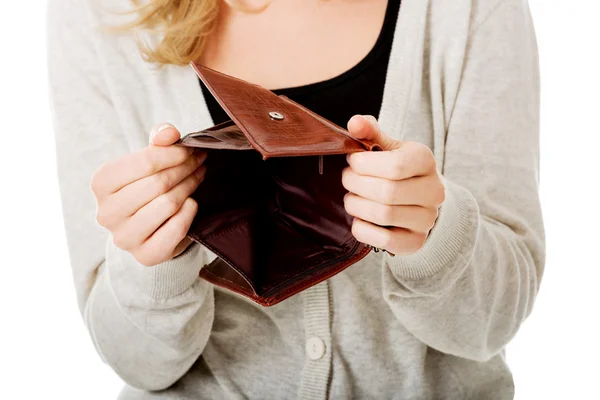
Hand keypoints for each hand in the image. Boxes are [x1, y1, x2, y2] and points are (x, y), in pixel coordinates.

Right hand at [91, 123, 206, 265]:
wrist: (148, 227)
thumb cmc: (147, 185)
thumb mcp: (150, 158)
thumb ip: (160, 139)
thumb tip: (170, 133)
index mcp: (101, 183)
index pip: (145, 162)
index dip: (174, 153)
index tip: (191, 150)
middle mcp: (106, 212)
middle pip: (159, 184)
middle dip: (185, 169)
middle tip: (199, 162)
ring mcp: (124, 237)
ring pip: (168, 205)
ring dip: (189, 188)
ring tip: (197, 178)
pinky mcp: (145, 255)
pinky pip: (176, 230)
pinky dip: (188, 214)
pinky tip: (191, 204)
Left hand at [342, 115, 444, 255]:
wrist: (419, 200)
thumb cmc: (396, 169)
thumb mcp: (385, 147)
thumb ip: (369, 132)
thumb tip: (355, 123)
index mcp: (425, 160)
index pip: (394, 166)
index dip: (363, 165)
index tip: (352, 162)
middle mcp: (433, 191)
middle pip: (386, 193)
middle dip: (355, 185)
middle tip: (347, 179)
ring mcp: (426, 219)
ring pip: (382, 215)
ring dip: (356, 206)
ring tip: (352, 198)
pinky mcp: (415, 242)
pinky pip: (382, 240)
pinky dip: (362, 228)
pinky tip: (360, 218)